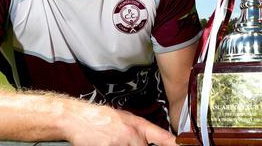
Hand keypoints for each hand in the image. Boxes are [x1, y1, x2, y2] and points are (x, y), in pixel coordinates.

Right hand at [61, 104, 176, 145]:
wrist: (79, 118)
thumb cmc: (100, 118)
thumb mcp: (125, 119)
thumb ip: (139, 131)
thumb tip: (149, 140)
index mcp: (138, 126)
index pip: (162, 137)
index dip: (173, 144)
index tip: (182, 145)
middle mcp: (132, 136)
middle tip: (125, 142)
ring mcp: (120, 144)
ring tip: (114, 141)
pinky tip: (108, 143)